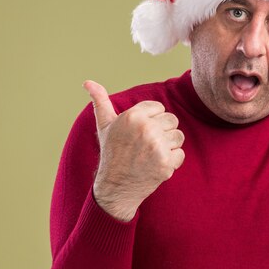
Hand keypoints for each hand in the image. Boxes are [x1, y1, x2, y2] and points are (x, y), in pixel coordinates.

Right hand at [83, 80, 185, 220]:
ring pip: (178, 136)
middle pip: (172, 120)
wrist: (115, 187)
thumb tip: (88, 82)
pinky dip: (171, 161)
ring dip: (168, 146)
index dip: (152, 120)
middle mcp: (145, 128)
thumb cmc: (112, 153)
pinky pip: (180, 154)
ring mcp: (157, 146)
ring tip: (151, 154)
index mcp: (132, 116)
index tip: (139, 132)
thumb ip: (100, 101)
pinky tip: (155, 165)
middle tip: (146, 145)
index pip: (159, 108)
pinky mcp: (166, 163)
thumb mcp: (104, 125)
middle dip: (162, 131)